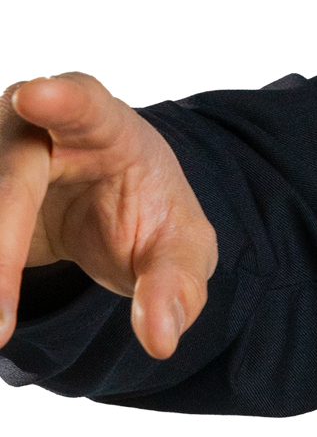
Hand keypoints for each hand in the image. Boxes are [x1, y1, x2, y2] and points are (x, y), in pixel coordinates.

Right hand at [0, 74, 216, 357]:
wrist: (103, 206)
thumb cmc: (145, 215)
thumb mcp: (179, 250)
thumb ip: (175, 287)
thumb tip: (160, 339)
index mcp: (102, 125)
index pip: (80, 104)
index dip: (58, 101)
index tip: (32, 97)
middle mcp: (30, 126)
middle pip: (6, 176)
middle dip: (2, 244)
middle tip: (0, 328)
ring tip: (0, 331)